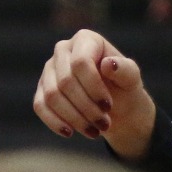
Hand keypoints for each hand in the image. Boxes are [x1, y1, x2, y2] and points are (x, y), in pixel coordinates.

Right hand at [32, 31, 154, 157]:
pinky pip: (40, 106)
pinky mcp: (41, 90)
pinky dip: (55, 122)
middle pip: (65, 81)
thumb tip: (107, 64)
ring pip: (52, 96)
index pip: (81, 62)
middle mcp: (62, 50)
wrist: (115, 107)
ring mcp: (49, 70)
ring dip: (74, 118)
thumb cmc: (124, 88)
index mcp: (86, 39)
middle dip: (86, 107)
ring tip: (94, 131)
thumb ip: (125, 70)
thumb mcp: (131, 80)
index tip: (108, 105)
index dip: (93, 87)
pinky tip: (70, 132)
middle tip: (104, 123)